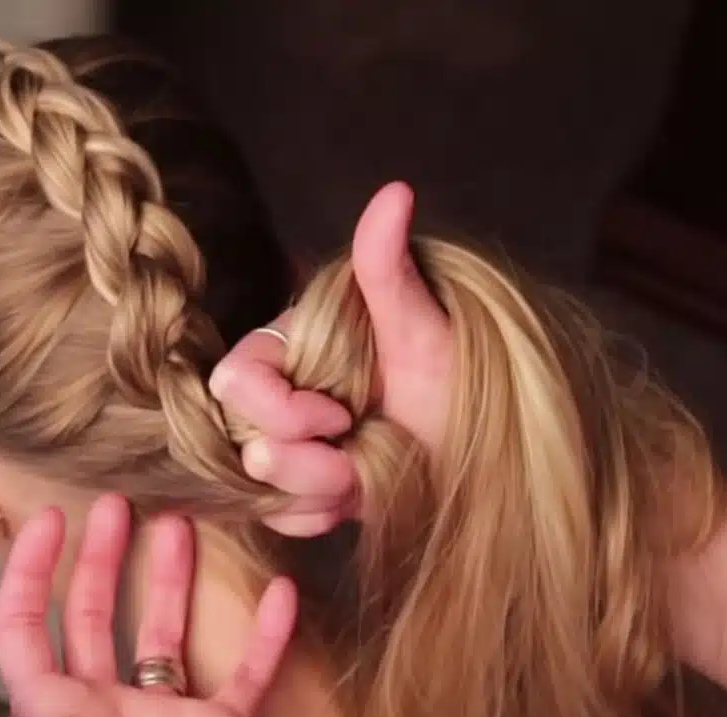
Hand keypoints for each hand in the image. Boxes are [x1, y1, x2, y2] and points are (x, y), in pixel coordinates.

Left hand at [0, 494, 298, 716]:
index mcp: (51, 711)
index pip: (26, 625)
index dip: (30, 570)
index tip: (48, 517)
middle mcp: (102, 703)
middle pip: (93, 614)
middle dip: (101, 558)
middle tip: (118, 504)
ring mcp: (163, 716)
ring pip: (164, 630)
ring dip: (171, 579)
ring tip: (180, 524)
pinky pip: (246, 674)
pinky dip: (266, 636)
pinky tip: (281, 595)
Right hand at [209, 182, 454, 535]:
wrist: (490, 457)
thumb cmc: (463, 388)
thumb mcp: (427, 333)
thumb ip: (389, 271)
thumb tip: (395, 192)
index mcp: (296, 346)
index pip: (236, 380)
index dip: (281, 410)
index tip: (339, 416)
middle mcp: (283, 390)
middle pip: (241, 438)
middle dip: (302, 464)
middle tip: (354, 462)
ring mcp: (289, 441)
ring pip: (258, 483)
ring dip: (314, 492)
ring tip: (366, 477)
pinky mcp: (301, 486)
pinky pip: (276, 513)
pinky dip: (314, 514)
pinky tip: (354, 500)